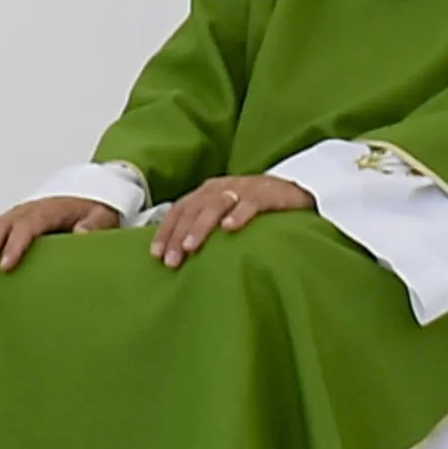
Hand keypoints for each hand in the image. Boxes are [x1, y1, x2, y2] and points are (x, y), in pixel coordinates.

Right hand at [0, 192, 122, 277]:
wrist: (87, 197)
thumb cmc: (94, 210)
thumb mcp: (104, 216)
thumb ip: (95, 225)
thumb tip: (80, 234)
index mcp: (46, 211)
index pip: (26, 227)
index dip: (14, 246)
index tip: (6, 266)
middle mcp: (25, 211)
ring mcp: (14, 216)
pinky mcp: (8, 223)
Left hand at [145, 171, 316, 268]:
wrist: (292, 193)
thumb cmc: (253, 207)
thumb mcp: (224, 213)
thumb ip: (204, 225)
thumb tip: (178, 251)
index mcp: (207, 192)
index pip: (180, 209)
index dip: (166, 230)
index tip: (156, 254)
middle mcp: (221, 187)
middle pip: (193, 209)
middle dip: (178, 235)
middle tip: (171, 260)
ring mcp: (243, 189)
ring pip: (216, 205)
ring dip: (201, 226)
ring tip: (191, 247)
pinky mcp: (266, 194)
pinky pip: (250, 203)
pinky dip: (238, 215)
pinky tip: (229, 228)